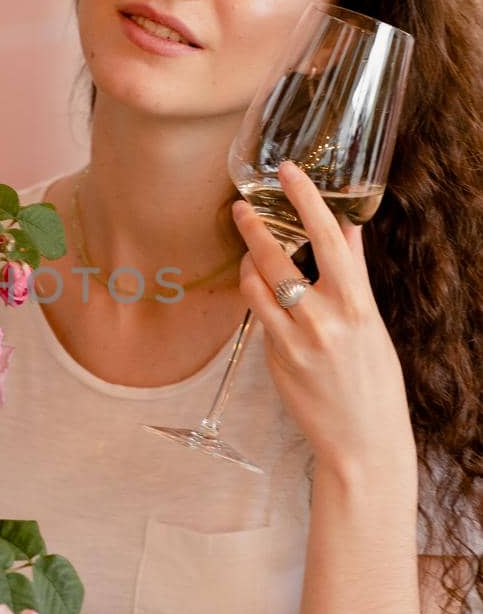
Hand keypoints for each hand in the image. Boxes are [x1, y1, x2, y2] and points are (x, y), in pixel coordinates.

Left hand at [232, 161, 413, 471]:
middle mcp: (323, 320)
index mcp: (356, 305)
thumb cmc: (373, 378)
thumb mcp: (371, 321)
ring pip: (255, 287)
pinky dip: (258, 299)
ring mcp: (294, 342)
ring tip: (250, 256)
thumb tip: (346, 226)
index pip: (327, 237)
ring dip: (248, 264)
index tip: (288, 171)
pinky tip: (265, 297)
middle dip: (254, 228)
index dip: (305, 199)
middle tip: (241, 207)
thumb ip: (353, 273)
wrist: (362, 442)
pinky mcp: (274, 360)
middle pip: (276, 259)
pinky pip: (258, 317)